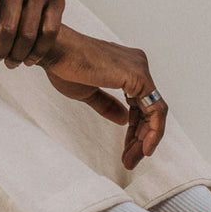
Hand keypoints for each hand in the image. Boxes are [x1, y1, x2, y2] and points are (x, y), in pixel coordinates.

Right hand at [40, 27, 168, 168]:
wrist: (55, 51)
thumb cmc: (65, 66)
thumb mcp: (89, 92)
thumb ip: (108, 105)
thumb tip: (124, 119)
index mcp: (127, 67)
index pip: (140, 104)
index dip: (135, 130)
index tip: (127, 150)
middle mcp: (138, 65)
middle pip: (149, 110)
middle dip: (140, 138)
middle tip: (130, 160)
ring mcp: (141, 70)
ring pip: (155, 112)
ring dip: (146, 139)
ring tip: (132, 159)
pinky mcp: (138, 76)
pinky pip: (155, 110)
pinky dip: (152, 131)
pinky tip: (143, 148)